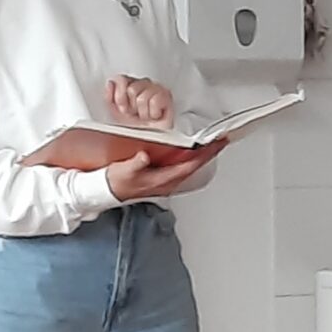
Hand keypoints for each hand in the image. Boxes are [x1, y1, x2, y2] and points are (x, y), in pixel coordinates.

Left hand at [105, 75, 173, 128]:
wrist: (149, 138)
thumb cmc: (135, 126)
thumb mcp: (116, 112)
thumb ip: (109, 97)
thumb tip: (110, 83)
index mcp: (129, 84)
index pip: (121, 79)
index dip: (120, 97)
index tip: (123, 108)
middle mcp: (143, 83)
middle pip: (132, 89)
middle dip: (132, 106)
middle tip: (136, 113)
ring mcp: (156, 88)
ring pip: (142, 97)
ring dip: (143, 112)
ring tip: (146, 115)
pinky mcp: (166, 95)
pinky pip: (155, 101)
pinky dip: (153, 113)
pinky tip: (154, 115)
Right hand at [106, 141, 225, 201]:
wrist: (109, 191)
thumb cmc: (116, 182)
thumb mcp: (123, 172)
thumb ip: (134, 164)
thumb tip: (144, 157)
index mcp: (161, 180)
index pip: (189, 166)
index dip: (203, 155)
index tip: (215, 145)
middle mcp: (167, 182)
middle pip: (194, 166)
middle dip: (208, 153)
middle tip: (221, 141)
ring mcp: (166, 180)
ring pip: (190, 167)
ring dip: (202, 155)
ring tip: (213, 144)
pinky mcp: (163, 177)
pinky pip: (183, 166)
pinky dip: (192, 158)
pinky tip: (194, 151)